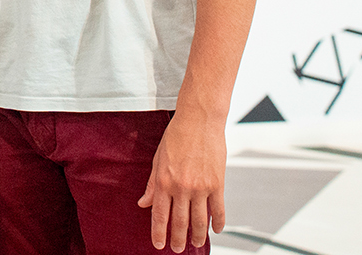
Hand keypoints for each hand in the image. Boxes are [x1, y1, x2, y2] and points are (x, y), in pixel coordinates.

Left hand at [138, 111, 225, 251]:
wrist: (199, 119)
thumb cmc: (177, 135)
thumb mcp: (158, 159)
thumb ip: (152, 184)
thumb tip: (143, 203)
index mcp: (164, 181)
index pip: (160, 215)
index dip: (159, 233)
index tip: (159, 245)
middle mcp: (181, 187)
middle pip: (179, 222)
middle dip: (178, 239)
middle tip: (178, 248)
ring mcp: (201, 187)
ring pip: (199, 220)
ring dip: (197, 235)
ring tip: (196, 243)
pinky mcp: (217, 183)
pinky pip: (218, 209)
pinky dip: (218, 222)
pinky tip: (216, 230)